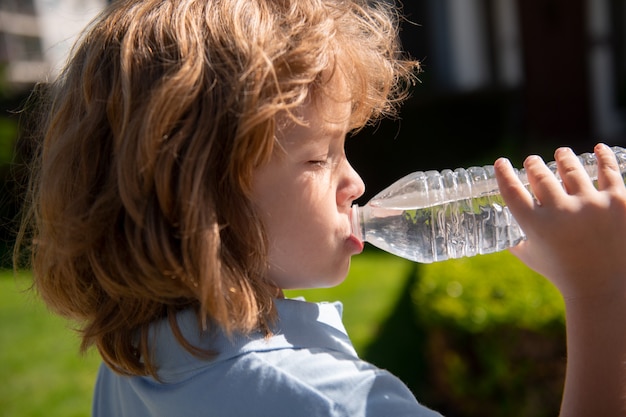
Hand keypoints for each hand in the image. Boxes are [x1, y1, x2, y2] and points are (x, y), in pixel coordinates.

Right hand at [494, 143, 625, 300]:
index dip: (504, 173)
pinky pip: (609, 171)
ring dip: (563, 158)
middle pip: (540, 175)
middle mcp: (561, 212)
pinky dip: (602, 157)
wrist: (604, 288)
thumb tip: (498, 227)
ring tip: (562, 154)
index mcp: (536, 225)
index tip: (501, 162)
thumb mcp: (531, 257)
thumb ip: (515, 240)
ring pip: (571, 168)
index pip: (512, 190)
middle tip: (532, 161)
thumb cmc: (563, 273)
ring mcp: (592, 205)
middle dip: (533, 164)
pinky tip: (598, 149)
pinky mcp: (619, 202)